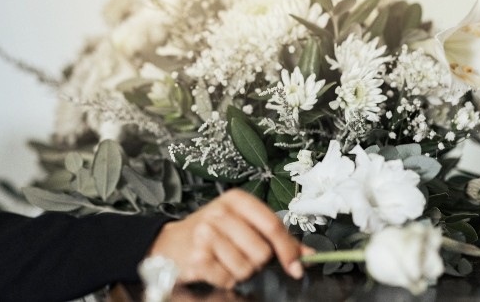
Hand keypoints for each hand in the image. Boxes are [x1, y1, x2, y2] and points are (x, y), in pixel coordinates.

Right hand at [145, 189, 308, 288]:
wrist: (172, 243)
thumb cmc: (213, 232)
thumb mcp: (243, 224)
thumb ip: (277, 238)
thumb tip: (307, 254)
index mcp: (237, 200)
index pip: (272, 225)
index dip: (288, 249)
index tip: (295, 266)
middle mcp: (220, 213)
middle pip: (261, 251)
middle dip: (257, 261)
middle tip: (243, 255)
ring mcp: (205, 234)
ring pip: (246, 268)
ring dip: (240, 271)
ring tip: (227, 260)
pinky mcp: (196, 257)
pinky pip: (227, 278)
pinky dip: (225, 279)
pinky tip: (216, 267)